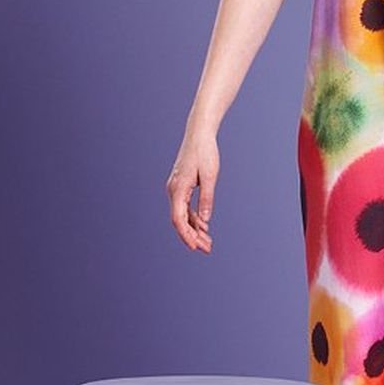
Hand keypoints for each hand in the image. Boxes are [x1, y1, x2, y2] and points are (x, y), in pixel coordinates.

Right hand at [167, 124, 218, 251]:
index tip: (195, 247)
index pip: (178, 218)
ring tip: (208, 243)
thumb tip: (205, 220)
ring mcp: (176, 189)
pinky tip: (204, 228)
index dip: (186, 235)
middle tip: (207, 249)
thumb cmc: (205, 153)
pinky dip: (194, 219)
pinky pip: (186, 208)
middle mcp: (173, 191)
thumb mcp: (210, 176)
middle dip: (192, 237)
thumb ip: (206, 198)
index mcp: (177, 189)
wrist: (199, 135)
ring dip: (195, 230)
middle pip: (180, 220)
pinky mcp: (182, 187)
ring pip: (183, 215)